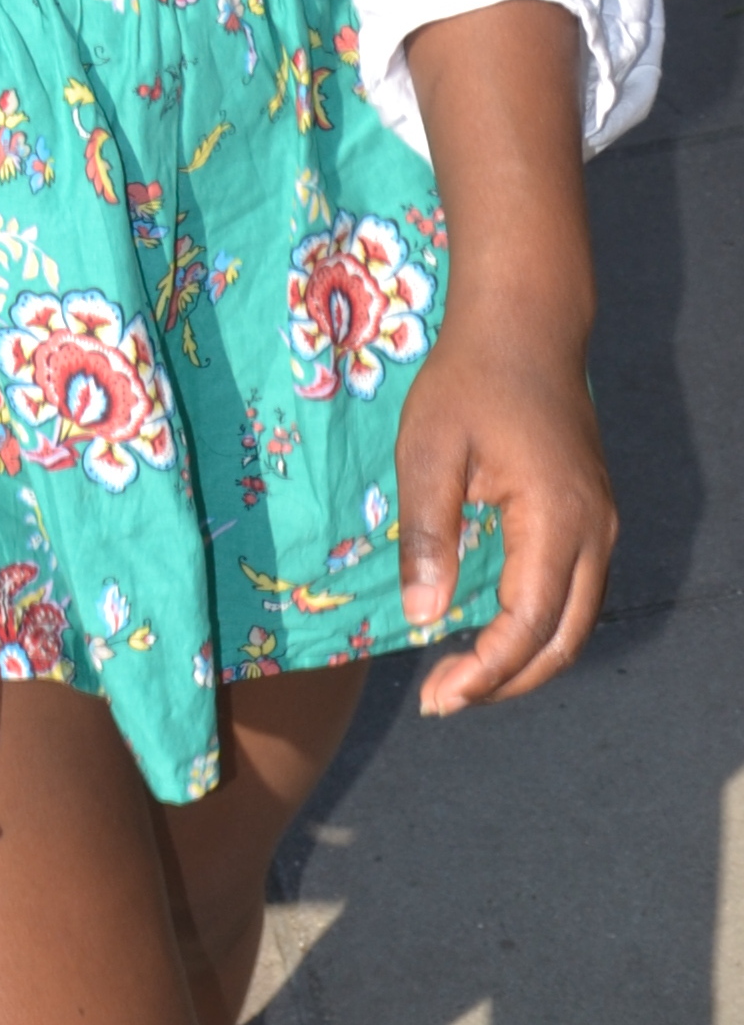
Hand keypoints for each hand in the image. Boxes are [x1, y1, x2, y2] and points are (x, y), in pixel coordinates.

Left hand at [396, 0, 609, 716]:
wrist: (524, 325)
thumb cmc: (467, 381)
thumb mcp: (428, 452)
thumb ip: (427, 535)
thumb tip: (425, 615)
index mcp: (555, 519)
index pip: (529, 625)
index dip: (485, 672)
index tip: (437, 696)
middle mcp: (593, 532)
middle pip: (563, 639)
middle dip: (506, 681)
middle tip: (442, 699)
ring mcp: (599, 525)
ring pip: (575, 621)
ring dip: (524, 659)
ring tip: (461, 677)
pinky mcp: (589, 517)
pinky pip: (574, 593)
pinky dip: (537, 627)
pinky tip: (488, 632)